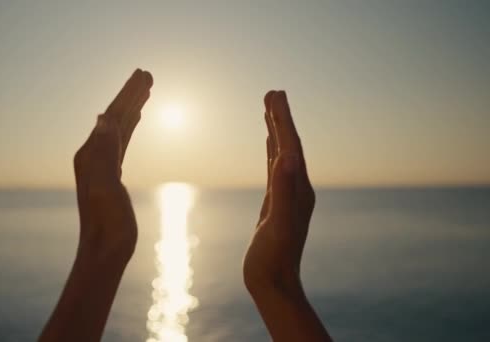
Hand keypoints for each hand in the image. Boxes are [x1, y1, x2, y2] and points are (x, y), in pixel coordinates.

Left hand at [40, 69, 152, 341]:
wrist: (105, 250)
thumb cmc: (106, 223)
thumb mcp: (105, 185)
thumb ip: (105, 151)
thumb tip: (103, 116)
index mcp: (91, 153)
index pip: (112, 116)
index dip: (128, 94)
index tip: (143, 74)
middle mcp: (94, 154)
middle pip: (116, 117)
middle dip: (131, 95)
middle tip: (147, 74)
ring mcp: (103, 164)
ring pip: (120, 128)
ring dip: (133, 108)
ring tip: (146, 90)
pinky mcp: (112, 174)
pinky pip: (122, 142)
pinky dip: (130, 127)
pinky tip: (136, 120)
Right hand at [243, 90, 314, 292]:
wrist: (273, 284)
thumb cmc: (274, 259)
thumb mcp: (277, 226)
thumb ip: (283, 192)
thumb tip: (287, 158)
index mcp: (298, 189)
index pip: (291, 147)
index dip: (283, 120)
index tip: (275, 96)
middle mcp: (296, 187)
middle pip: (289, 145)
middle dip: (280, 119)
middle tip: (272, 93)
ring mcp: (287, 195)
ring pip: (282, 155)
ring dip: (276, 132)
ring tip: (269, 110)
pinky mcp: (276, 203)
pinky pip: (275, 171)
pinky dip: (271, 153)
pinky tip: (269, 147)